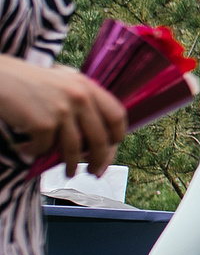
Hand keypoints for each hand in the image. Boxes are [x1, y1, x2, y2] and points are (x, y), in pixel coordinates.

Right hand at [0, 58, 125, 174]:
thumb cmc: (26, 81)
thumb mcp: (62, 82)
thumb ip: (81, 100)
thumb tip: (98, 134)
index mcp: (87, 86)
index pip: (116, 115)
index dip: (117, 136)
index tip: (112, 148)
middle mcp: (79, 97)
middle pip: (100, 138)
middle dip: (100, 160)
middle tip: (95, 172)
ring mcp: (62, 110)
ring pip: (75, 149)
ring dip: (73, 166)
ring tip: (70, 173)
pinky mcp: (44, 122)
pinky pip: (46, 148)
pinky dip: (38, 153)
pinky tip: (29, 150)